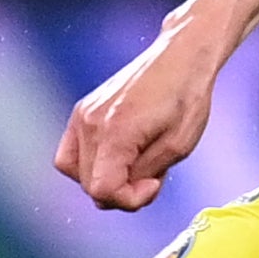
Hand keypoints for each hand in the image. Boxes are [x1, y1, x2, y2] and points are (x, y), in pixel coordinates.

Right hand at [54, 10, 232, 210]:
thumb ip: (145, 175)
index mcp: (116, 132)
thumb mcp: (178, 146)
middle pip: (89, 185)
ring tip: (136, 165)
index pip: (101, 190)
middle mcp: (91, 123)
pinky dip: (92, 164)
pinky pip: (72, 153)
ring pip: (76, 172)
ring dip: (105, 179)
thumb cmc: (186, 96)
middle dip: (121, 192)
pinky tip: (119, 157)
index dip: (129, 200)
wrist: (180, 57)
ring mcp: (82, 116)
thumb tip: (121, 190)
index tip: (153, 185)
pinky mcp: (82, 111)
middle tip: (151, 177)